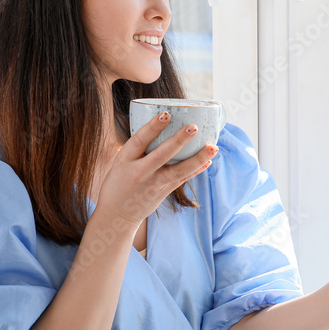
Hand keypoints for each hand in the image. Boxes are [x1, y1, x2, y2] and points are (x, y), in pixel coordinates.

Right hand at [95, 112, 218, 226]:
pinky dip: (196, 170)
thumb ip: (137, 148)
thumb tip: (156, 125)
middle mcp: (140, 172)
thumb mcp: (120, 162)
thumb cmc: (118, 183)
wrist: (116, 215)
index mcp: (125, 159)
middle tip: (194, 127)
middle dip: (179, 140)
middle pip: (162, 154)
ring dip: (197, 158)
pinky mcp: (162, 193)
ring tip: (212, 147)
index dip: (153, 127)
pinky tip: (208, 161)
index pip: (140, 140)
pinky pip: (182, 180)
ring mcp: (153, 184)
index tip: (166, 114)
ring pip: (178, 171)